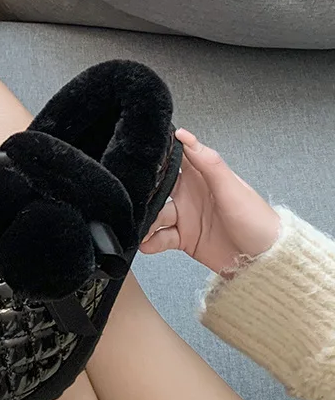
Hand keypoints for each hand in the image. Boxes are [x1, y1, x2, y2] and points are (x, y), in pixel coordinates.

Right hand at [141, 128, 280, 274]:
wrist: (265, 262)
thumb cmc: (257, 221)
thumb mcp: (232, 189)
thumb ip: (208, 163)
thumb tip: (185, 137)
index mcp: (201, 177)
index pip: (175, 159)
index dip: (157, 156)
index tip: (138, 157)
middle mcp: (189, 195)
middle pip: (158, 189)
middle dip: (145, 194)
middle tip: (134, 198)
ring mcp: (185, 217)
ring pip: (155, 215)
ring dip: (146, 221)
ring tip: (141, 227)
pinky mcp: (183, 239)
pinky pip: (160, 238)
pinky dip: (150, 241)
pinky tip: (147, 243)